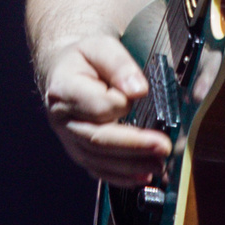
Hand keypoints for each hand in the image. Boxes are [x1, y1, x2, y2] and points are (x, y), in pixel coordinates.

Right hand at [37, 36, 166, 186]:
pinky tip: (142, 178)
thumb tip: (137, 91)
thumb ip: (119, 65)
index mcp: (63, 90)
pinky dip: (121, 177)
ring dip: (131, 166)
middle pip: (97, 139)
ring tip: (159, 165)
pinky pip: (98, 170)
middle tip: (162, 147)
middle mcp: (62, 119)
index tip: (141, 95)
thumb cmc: (85, 59)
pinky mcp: (79, 151)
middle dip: (133, 146)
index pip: (97, 106)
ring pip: (98, 160)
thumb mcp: (101, 47)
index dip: (121, 105)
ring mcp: (68, 139)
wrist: (64, 72)